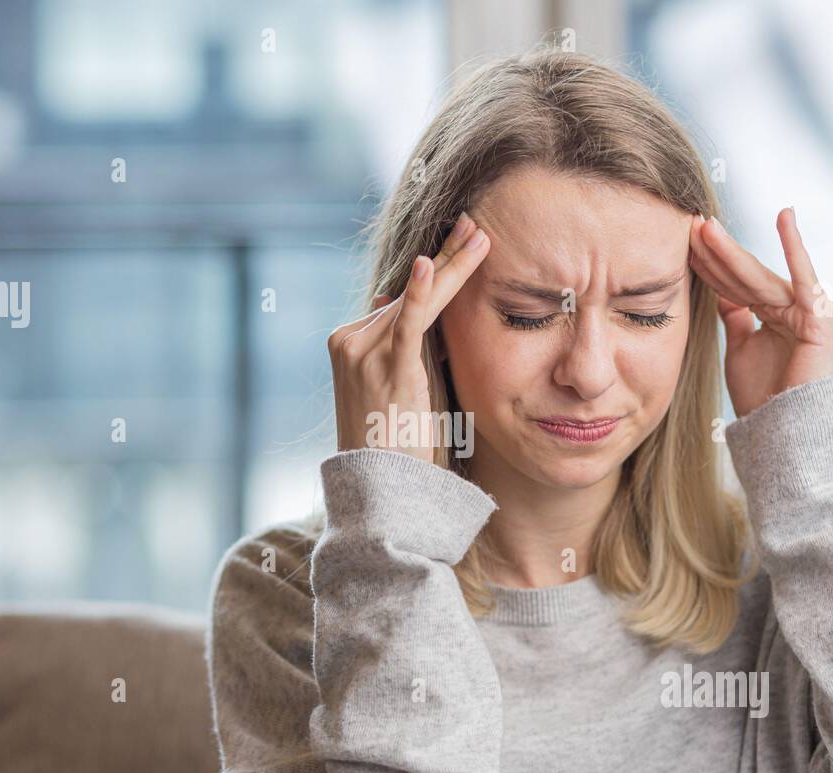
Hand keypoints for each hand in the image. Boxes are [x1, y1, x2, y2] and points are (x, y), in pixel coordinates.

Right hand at [327, 211, 490, 463]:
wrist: (381, 488)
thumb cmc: (398, 444)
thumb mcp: (401, 385)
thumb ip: (405, 345)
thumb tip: (396, 298)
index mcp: (352, 343)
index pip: (401, 301)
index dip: (434, 272)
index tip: (460, 242)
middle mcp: (351, 340)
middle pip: (409, 292)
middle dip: (446, 257)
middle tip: (474, 224)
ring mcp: (361, 351)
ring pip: (417, 300)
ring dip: (452, 266)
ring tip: (480, 236)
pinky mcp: (384, 366)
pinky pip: (407, 322)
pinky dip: (422, 292)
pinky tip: (430, 262)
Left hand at [689, 207, 832, 418]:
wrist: (784, 432)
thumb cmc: (762, 398)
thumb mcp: (740, 349)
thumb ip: (735, 317)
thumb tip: (723, 293)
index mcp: (772, 315)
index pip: (734, 284)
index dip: (709, 265)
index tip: (684, 242)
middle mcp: (791, 307)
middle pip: (744, 275)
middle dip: (715, 252)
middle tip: (690, 224)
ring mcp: (808, 309)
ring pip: (759, 276)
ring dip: (730, 251)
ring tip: (706, 228)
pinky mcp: (820, 316)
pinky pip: (804, 276)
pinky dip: (795, 245)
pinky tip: (784, 214)